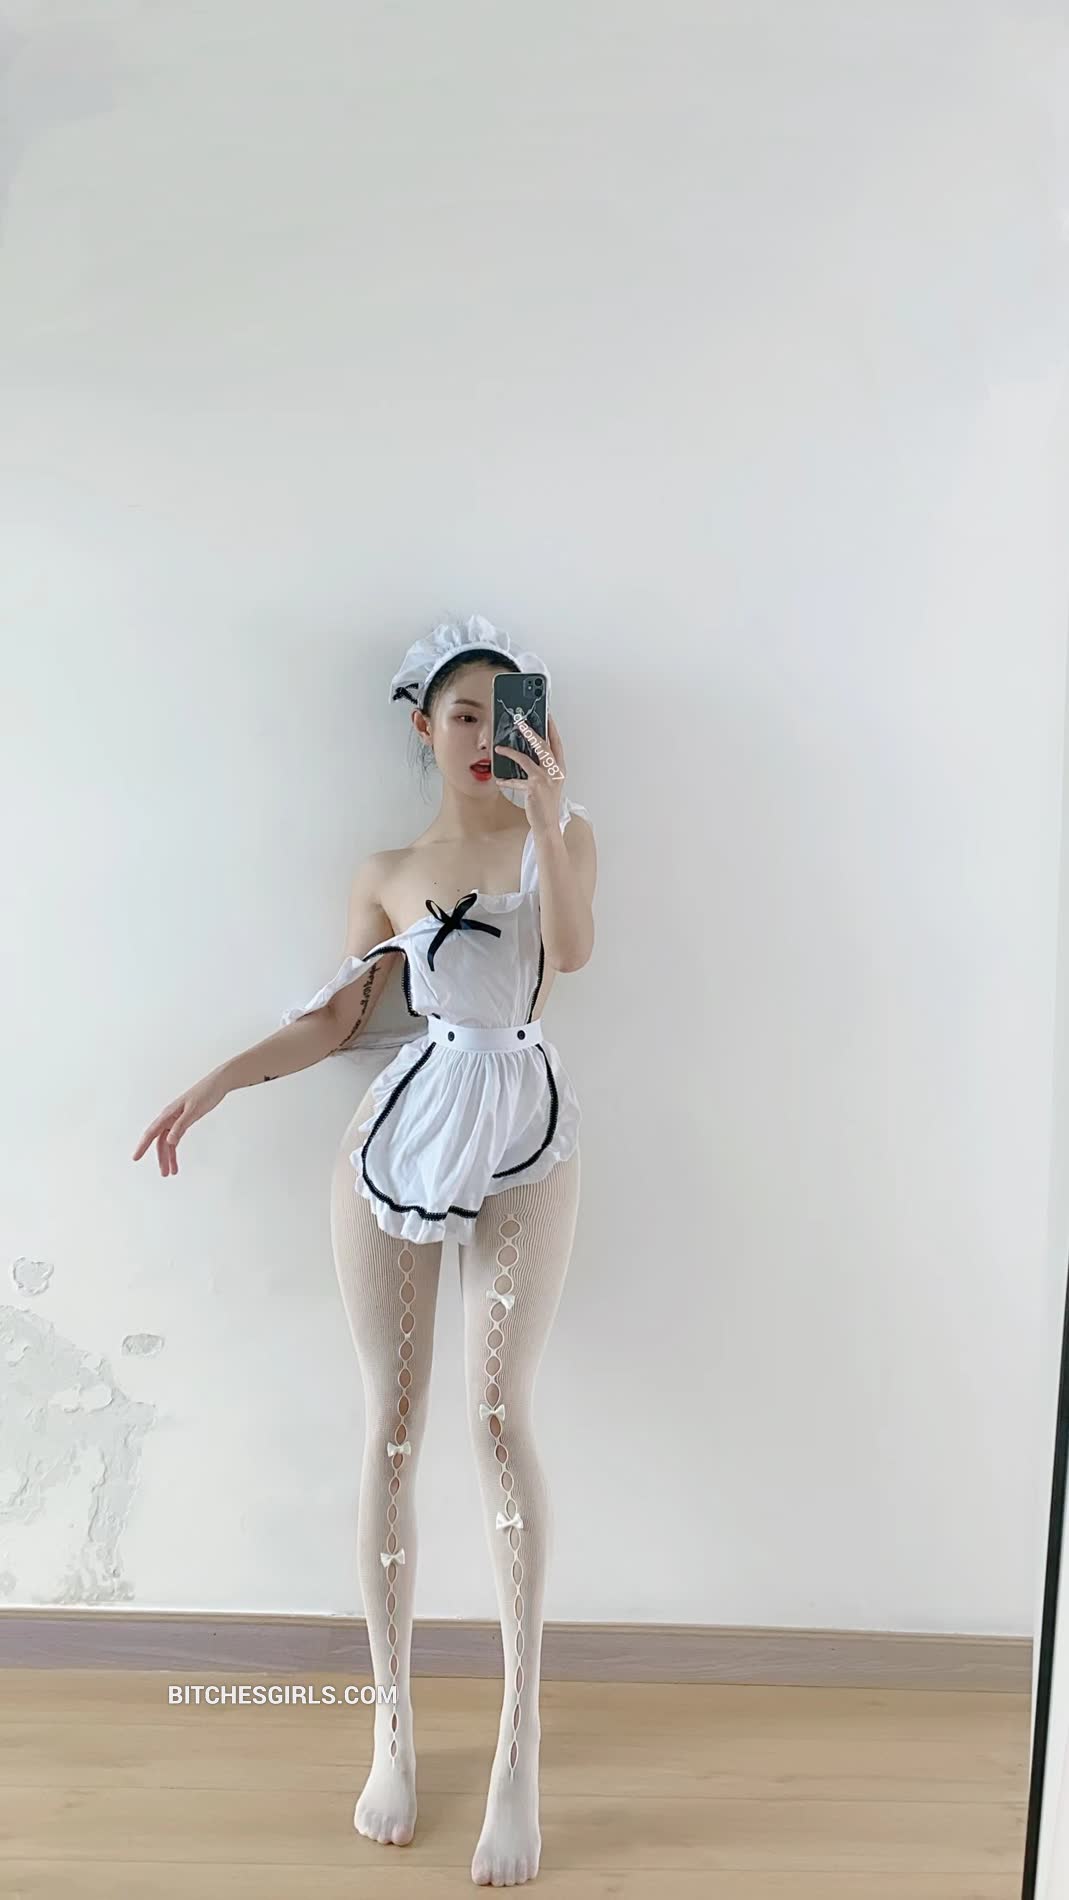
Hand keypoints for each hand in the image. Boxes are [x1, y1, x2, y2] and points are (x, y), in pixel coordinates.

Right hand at [132, 1070, 227, 1176]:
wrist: (218, 1084)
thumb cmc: (205, 1093)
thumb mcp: (194, 1110)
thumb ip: (181, 1125)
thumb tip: (169, 1141)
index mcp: (168, 1114)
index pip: (151, 1133)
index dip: (142, 1146)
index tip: (135, 1158)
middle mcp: (169, 1117)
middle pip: (160, 1141)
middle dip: (161, 1158)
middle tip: (164, 1174)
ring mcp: (176, 1119)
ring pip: (168, 1142)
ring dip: (169, 1157)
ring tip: (173, 1172)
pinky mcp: (184, 1121)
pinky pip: (176, 1138)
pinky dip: (175, 1149)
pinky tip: (176, 1159)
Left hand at [494, 710, 566, 829]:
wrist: (548, 824)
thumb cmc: (547, 804)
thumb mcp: (550, 783)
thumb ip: (544, 769)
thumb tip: (529, 754)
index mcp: (560, 769)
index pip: (557, 744)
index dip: (552, 729)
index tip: (547, 716)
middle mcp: (555, 772)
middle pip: (542, 746)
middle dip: (530, 732)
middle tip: (520, 722)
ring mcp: (545, 779)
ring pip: (526, 758)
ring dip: (510, 752)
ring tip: (499, 748)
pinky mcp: (534, 787)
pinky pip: (516, 779)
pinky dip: (507, 780)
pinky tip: (500, 780)